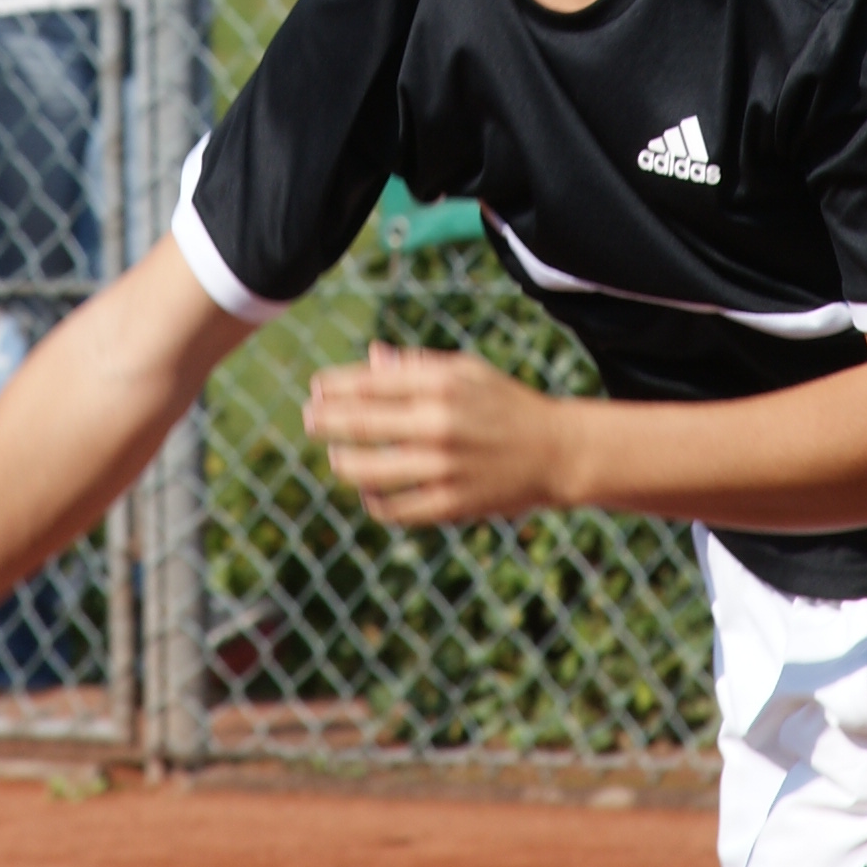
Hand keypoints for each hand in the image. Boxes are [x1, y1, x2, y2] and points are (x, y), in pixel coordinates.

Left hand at [302, 343, 567, 526]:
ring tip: (336, 459)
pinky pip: (395, 509)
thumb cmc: (506, 405)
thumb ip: (417, 365)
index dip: (334, 387)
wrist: (557, 452)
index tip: (316, 389)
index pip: (368, 383)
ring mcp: (443, 467)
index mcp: (441, 384)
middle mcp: (438, 423)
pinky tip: (370, 492)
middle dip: (325, 422)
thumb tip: (369, 358)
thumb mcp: (466, 371)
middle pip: (360, 424)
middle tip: (308, 420)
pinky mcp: (451, 504)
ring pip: (368, 471)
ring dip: (343, 464)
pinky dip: (375, 502)